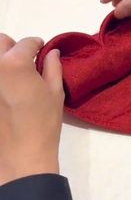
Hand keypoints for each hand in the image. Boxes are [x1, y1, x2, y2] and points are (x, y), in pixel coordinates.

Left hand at [0, 35, 64, 184]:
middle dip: (14, 47)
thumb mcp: (55, 93)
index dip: (38, 45)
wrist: (21, 157)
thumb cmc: (43, 124)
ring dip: (3, 62)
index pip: (27, 42)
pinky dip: (0, 81)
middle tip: (24, 62)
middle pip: (1, 42)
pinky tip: (5, 94)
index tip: (41, 51)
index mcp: (15, 62)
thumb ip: (53, 67)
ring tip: (12, 78)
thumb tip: (51, 52)